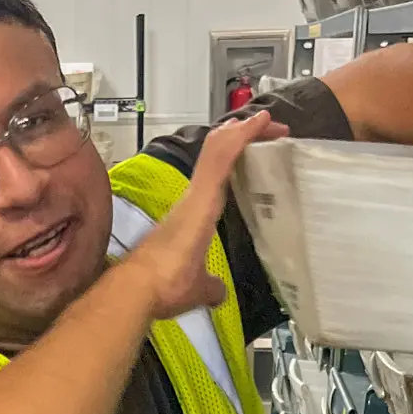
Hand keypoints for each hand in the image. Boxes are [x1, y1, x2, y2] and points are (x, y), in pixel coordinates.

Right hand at [122, 110, 288, 319]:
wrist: (142, 288)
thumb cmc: (163, 287)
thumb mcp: (197, 287)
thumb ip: (210, 286)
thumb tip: (217, 292)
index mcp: (193, 215)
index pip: (217, 178)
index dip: (236, 161)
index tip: (259, 153)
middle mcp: (194, 198)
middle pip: (221, 157)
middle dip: (245, 140)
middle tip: (270, 131)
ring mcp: (197, 194)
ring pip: (221, 150)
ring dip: (245, 133)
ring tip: (267, 120)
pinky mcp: (202, 194)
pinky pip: (224, 158)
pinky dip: (242, 139)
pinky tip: (258, 125)